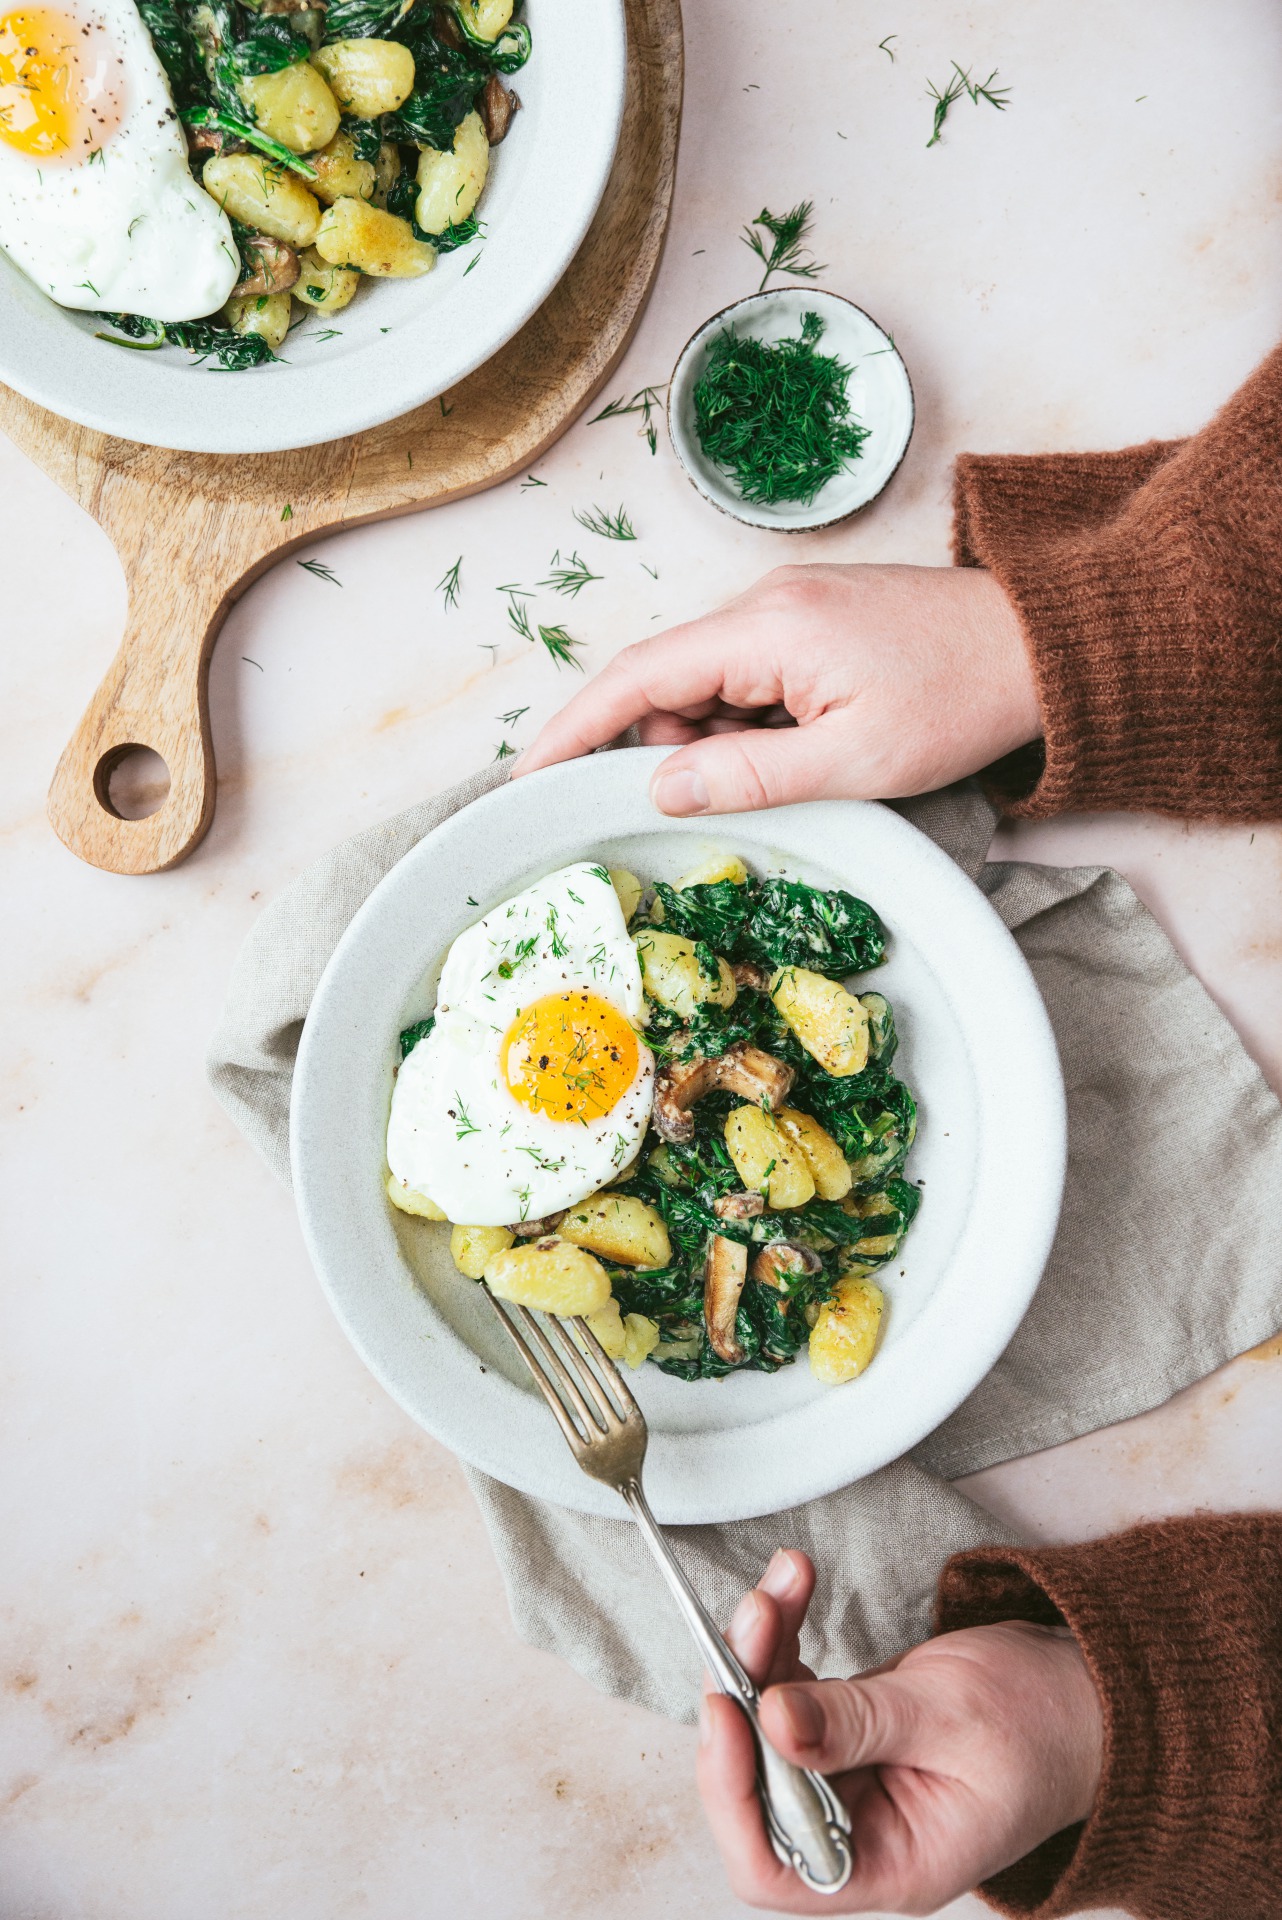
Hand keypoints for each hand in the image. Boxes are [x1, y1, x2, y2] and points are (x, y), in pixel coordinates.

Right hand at [515, 564, 1039, 814]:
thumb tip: (659, 788)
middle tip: (687, 814)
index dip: (574, 729)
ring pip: (706, 689)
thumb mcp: (855, 759)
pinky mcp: (810, 628)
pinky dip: (747, 732)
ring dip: (713, 748)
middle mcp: (763, 608)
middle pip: (665, 685)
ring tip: (778, 785)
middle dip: (658, 753)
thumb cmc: (963, 700)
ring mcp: (786, 614)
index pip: (637, 677)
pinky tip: (794, 761)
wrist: (1046, 645)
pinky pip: (746, 684)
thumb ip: (750, 776)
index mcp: (766, 629)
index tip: (529, 778)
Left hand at [696, 1550, 1102, 1913]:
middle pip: (757, 1783)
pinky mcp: (849, 1729)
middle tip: (756, 1617)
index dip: (734, 1793)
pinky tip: (793, 1586)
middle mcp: (860, 1830)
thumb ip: (858, 1723)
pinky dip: (785, 1636)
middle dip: (746, 1694)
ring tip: (780, 1585)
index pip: (773, 1865)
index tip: (728, 1708)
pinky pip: (792, 1688)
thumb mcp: (949, 1716)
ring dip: (762, 1649)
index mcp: (889, 1861)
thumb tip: (773, 1722)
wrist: (1088, 1691)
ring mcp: (850, 1778)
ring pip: (768, 1724)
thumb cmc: (1044, 1721)